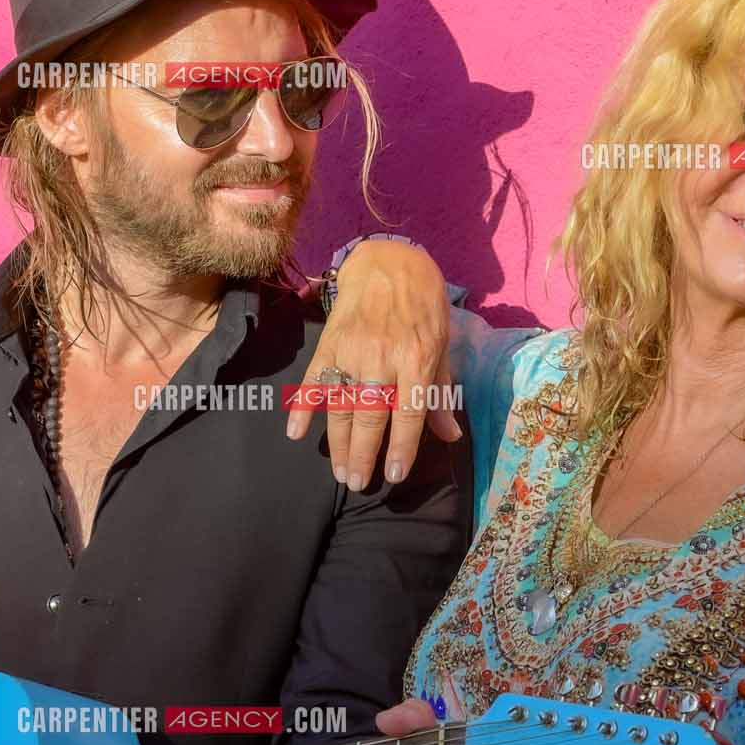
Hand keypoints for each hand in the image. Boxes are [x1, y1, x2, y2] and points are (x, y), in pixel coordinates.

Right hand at [289, 239, 460, 489]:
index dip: (401, 448)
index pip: (408, 414)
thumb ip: (442, 393)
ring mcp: (353, 351)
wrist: (390, 261)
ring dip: (337, 441)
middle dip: (362, 454)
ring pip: (341, 405)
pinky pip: (313, 379)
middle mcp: (384, 358)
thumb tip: (449, 437)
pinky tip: (295, 432)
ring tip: (340, 471)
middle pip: (370, 416)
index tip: (393, 476)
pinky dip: (301, 406)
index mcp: (417, 359)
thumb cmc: (424, 305)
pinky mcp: (330, 343)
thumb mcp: (443, 346)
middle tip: (357, 483)